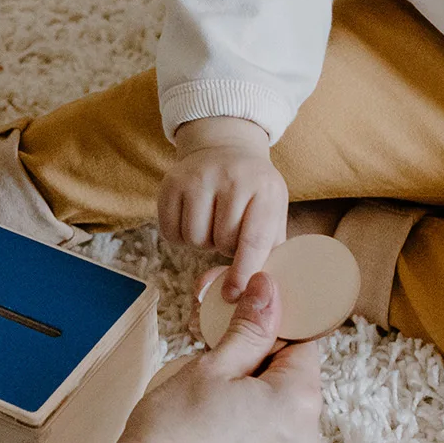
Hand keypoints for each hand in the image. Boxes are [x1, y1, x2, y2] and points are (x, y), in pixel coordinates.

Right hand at [104, 272, 323, 442]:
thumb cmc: (169, 433)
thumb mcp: (210, 367)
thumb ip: (249, 328)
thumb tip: (270, 289)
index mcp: (301, 401)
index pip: (302, 349)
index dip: (268, 339)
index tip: (237, 343)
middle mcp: (310, 442)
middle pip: (293, 390)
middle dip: (259, 380)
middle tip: (210, 387)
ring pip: (280, 428)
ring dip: (254, 417)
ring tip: (204, 425)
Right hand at [160, 116, 288, 299]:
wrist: (225, 148)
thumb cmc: (254, 191)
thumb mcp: (274, 210)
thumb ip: (271, 246)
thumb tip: (258, 289)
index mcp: (266, 190)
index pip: (254, 240)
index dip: (244, 271)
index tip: (235, 294)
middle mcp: (233, 179)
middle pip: (221, 242)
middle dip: (225, 248)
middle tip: (229, 233)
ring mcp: (199, 178)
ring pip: (194, 239)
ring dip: (202, 243)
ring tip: (212, 225)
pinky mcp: (171, 182)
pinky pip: (169, 231)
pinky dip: (180, 236)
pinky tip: (193, 221)